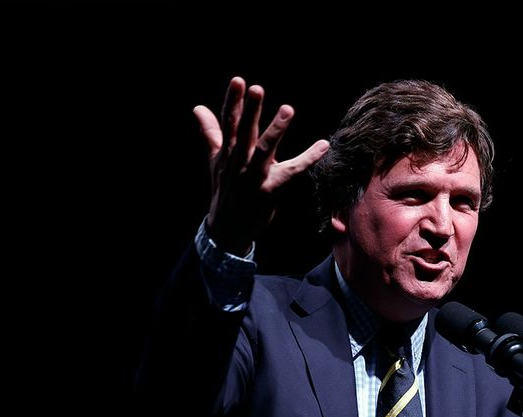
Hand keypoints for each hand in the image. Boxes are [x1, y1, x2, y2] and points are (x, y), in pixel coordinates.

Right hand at [195, 76, 329, 255]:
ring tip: (287, 109)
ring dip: (276, 129)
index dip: (233, 101)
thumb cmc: (224, 190)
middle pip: (245, 132)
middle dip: (250, 111)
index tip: (238, 80)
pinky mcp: (270, 191)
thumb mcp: (215, 160)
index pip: (229, 122)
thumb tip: (198, 107)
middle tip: (256, 88)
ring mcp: (254, 177)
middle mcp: (239, 162)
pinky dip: (309, 158)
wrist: (228, 229)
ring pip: (265, 150)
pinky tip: (324, 145)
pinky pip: (292, 171)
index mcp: (228, 152)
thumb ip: (211, 132)